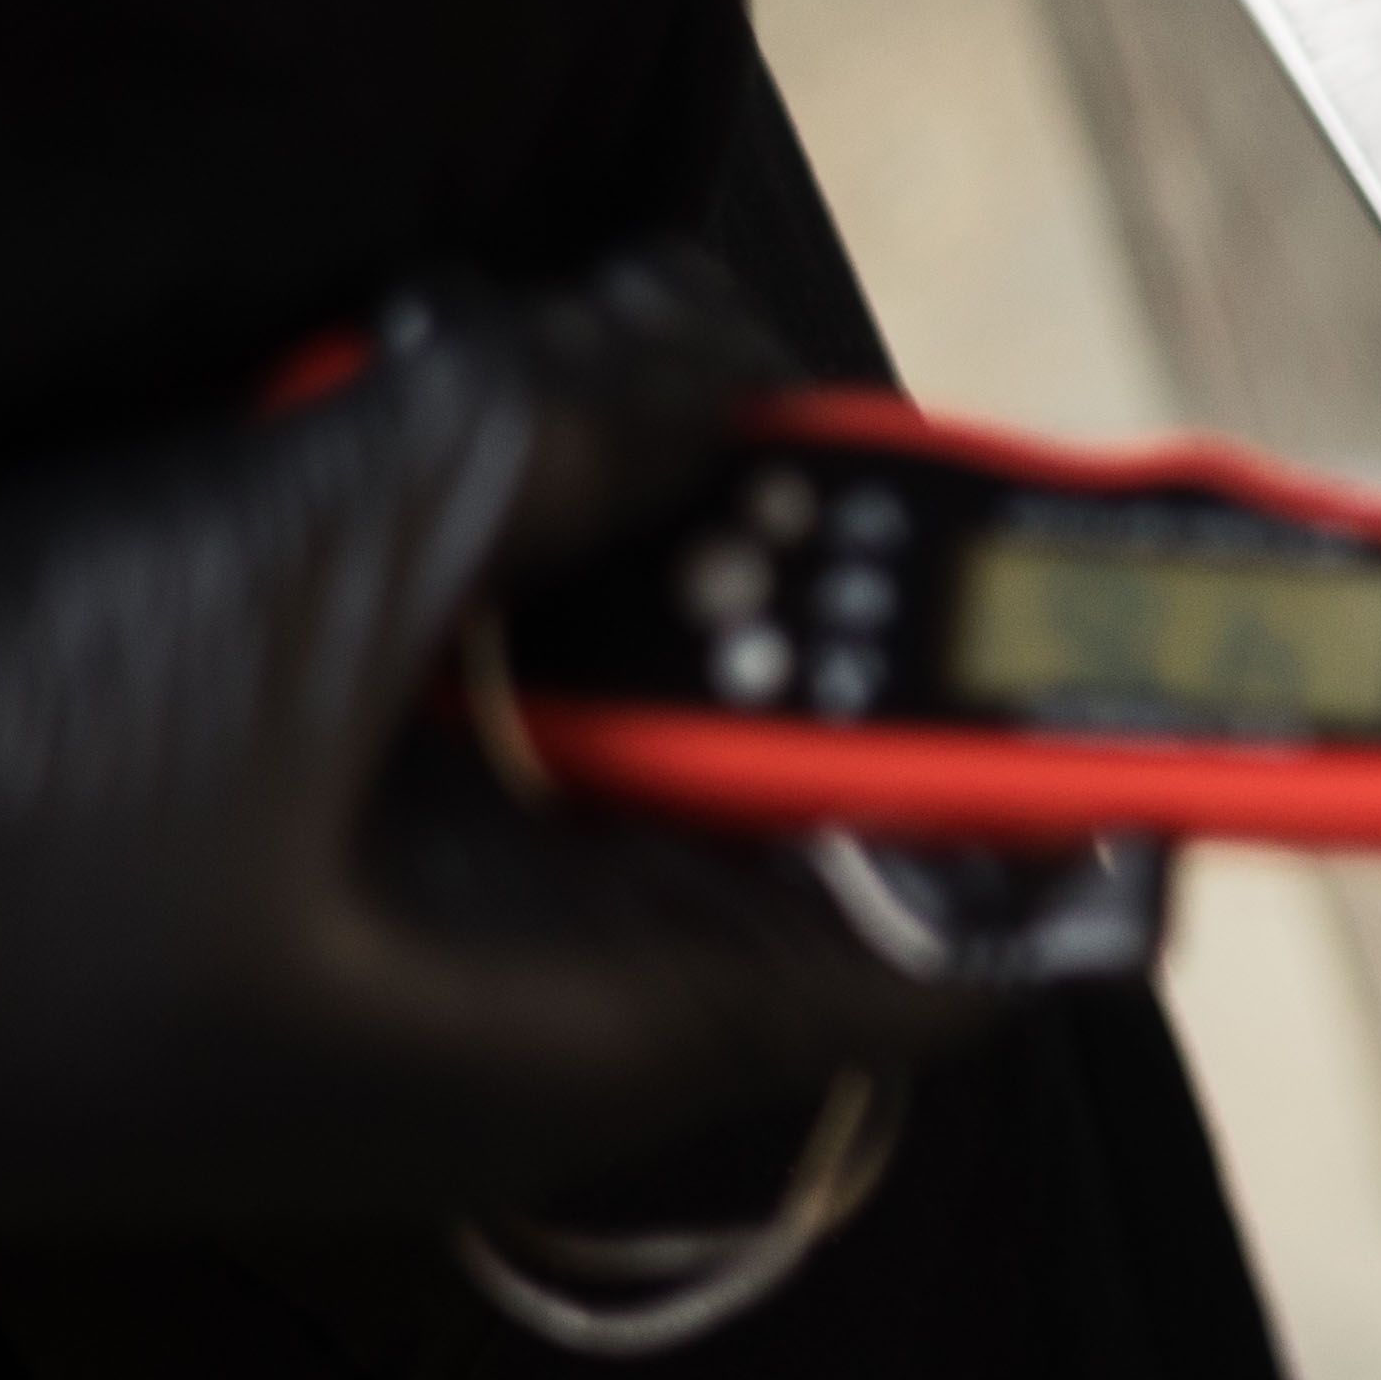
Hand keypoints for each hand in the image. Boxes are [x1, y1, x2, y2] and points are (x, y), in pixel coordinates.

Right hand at [0, 254, 993, 1225]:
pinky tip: (380, 433)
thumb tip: (715, 344)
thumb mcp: (290, 587)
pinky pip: (447, 699)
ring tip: (556, 387)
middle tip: (759, 402)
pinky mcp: (267, 842)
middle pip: (785, 792)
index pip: (945, 940)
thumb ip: (543, 447)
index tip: (1113, 607)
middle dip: (796, 588)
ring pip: (607, 714)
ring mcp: (379, 932)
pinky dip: (453, 564)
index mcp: (581, 1035)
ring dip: (604, 545)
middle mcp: (511, 1009)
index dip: (1058, 784)